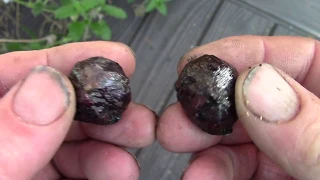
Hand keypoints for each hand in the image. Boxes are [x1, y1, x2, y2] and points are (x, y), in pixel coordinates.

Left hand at [0, 41, 155, 179]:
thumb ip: (9, 137)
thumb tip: (52, 84)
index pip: (18, 74)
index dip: (69, 60)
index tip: (115, 58)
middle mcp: (8, 139)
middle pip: (59, 106)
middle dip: (103, 105)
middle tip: (134, 111)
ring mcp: (29, 164)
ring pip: (77, 140)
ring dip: (113, 140)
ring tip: (135, 145)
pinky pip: (82, 169)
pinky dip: (107, 166)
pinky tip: (121, 170)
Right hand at [157, 36, 319, 179]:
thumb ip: (312, 130)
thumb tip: (256, 85)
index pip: (296, 59)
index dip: (245, 54)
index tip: (202, 63)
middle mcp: (308, 127)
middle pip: (252, 100)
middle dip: (209, 105)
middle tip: (182, 114)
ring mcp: (288, 157)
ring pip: (236, 139)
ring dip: (203, 144)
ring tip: (184, 151)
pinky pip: (236, 171)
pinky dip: (211, 170)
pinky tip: (200, 174)